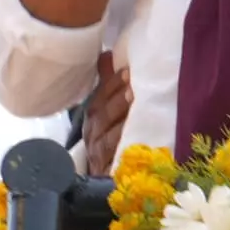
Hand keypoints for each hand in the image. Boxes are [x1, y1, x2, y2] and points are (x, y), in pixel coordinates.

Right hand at [73, 50, 134, 178]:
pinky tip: (137, 141)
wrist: (104, 174)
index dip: (111, 85)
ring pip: (107, 138)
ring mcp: (99, 155)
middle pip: (102, 117)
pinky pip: (114, 160)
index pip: (99, 99)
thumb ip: (108, 82)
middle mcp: (93, 135)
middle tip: (133, 86)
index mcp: (93, 117)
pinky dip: (124, 150)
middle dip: (117, 100)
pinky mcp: (107, 172)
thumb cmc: (109, 136)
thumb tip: (107, 54)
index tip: (127, 71)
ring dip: (121, 123)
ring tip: (136, 108)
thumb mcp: (108, 108)